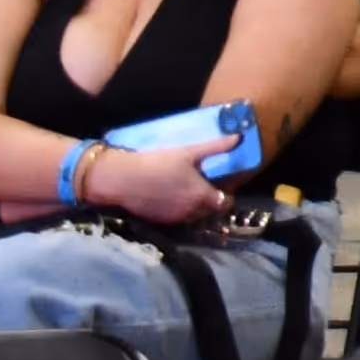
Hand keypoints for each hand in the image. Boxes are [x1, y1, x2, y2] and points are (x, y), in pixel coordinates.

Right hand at [86, 136, 235, 224]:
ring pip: (193, 215)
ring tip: (189, 188)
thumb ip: (216, 147)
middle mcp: (191, 212)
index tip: (224, 184)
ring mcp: (174, 219)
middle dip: (212, 200)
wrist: (121, 179)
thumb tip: (239, 138)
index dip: (228, 195)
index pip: (225, 203)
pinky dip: (179, 209)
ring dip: (195, 206)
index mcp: (202, 196)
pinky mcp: (158, 221)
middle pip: (210, 210)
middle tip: (206, 184)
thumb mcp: (189, 152)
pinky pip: (176, 217)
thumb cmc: (158, 164)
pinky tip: (172, 195)